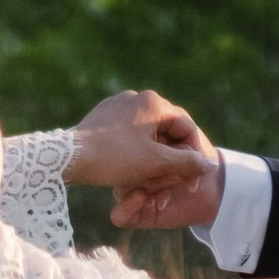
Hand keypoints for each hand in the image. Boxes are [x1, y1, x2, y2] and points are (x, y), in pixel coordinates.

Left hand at [65, 88, 220, 217]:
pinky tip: (130, 171)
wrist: (68, 158)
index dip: (193, 153)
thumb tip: (210, 165)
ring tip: (152, 180)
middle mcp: (136, 97)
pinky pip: (128, 135)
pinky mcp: (101, 118)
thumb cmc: (116, 159)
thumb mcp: (156, 163)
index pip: (185, 126)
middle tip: (173, 181)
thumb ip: (187, 163)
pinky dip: (135, 152)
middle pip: (166, 129)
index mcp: (153, 102)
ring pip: (146, 134)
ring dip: (154, 157)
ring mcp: (116, 106)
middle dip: (172, 157)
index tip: (194, 176)